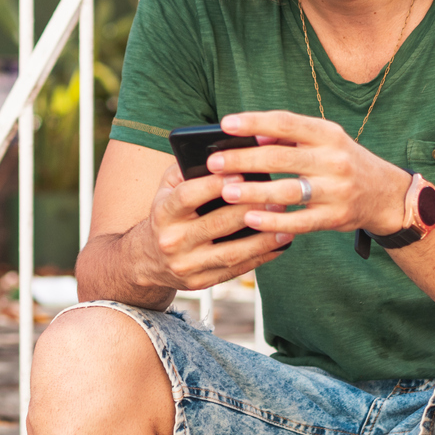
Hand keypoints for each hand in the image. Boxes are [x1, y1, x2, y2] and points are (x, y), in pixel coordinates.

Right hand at [123, 162, 296, 295]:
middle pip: (215, 225)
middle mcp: (172, 241)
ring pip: (229, 253)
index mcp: (163, 213)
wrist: (149, 259)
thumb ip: (187, 169)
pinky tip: (279, 245)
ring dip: (261, 240)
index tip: (242, 173)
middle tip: (276, 199)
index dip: (214, 185)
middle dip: (248, 211)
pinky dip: (260, 258)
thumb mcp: (167, 189)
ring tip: (286, 225)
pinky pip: (235, 270)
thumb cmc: (168, 214)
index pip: (187, 196)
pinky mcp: (200, 282)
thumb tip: (221, 153)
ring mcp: (186, 265)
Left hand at [206, 111, 411, 235]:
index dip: (255, 122)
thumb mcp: (324, 141)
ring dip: (254, 192)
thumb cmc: (342, 162)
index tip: (226, 124)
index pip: (287, 122)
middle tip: (214, 163)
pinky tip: (251, 219)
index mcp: (328, 134)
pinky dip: (273, 221)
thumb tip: (254, 133)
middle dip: (244, 160)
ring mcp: (336, 190)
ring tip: (226, 191)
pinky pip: (299, 221)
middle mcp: (334, 160)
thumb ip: (291, 135)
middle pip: (282, 157)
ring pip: (288, 191)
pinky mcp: (335, 217)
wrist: (384, 194)